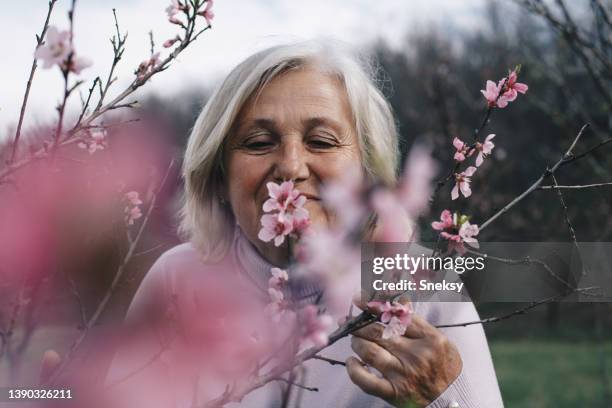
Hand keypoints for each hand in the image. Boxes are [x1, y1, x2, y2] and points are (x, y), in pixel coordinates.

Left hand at [345, 301, 461, 406]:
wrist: (452, 400)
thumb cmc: (444, 366)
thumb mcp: (439, 340)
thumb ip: (416, 323)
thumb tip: (395, 303)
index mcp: (429, 339)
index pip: (398, 316)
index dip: (374, 306)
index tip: (358, 299)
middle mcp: (416, 355)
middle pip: (379, 333)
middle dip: (359, 325)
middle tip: (350, 322)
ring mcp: (403, 375)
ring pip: (370, 352)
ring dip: (357, 343)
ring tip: (356, 340)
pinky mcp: (394, 393)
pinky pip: (367, 381)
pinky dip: (354, 370)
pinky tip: (352, 361)